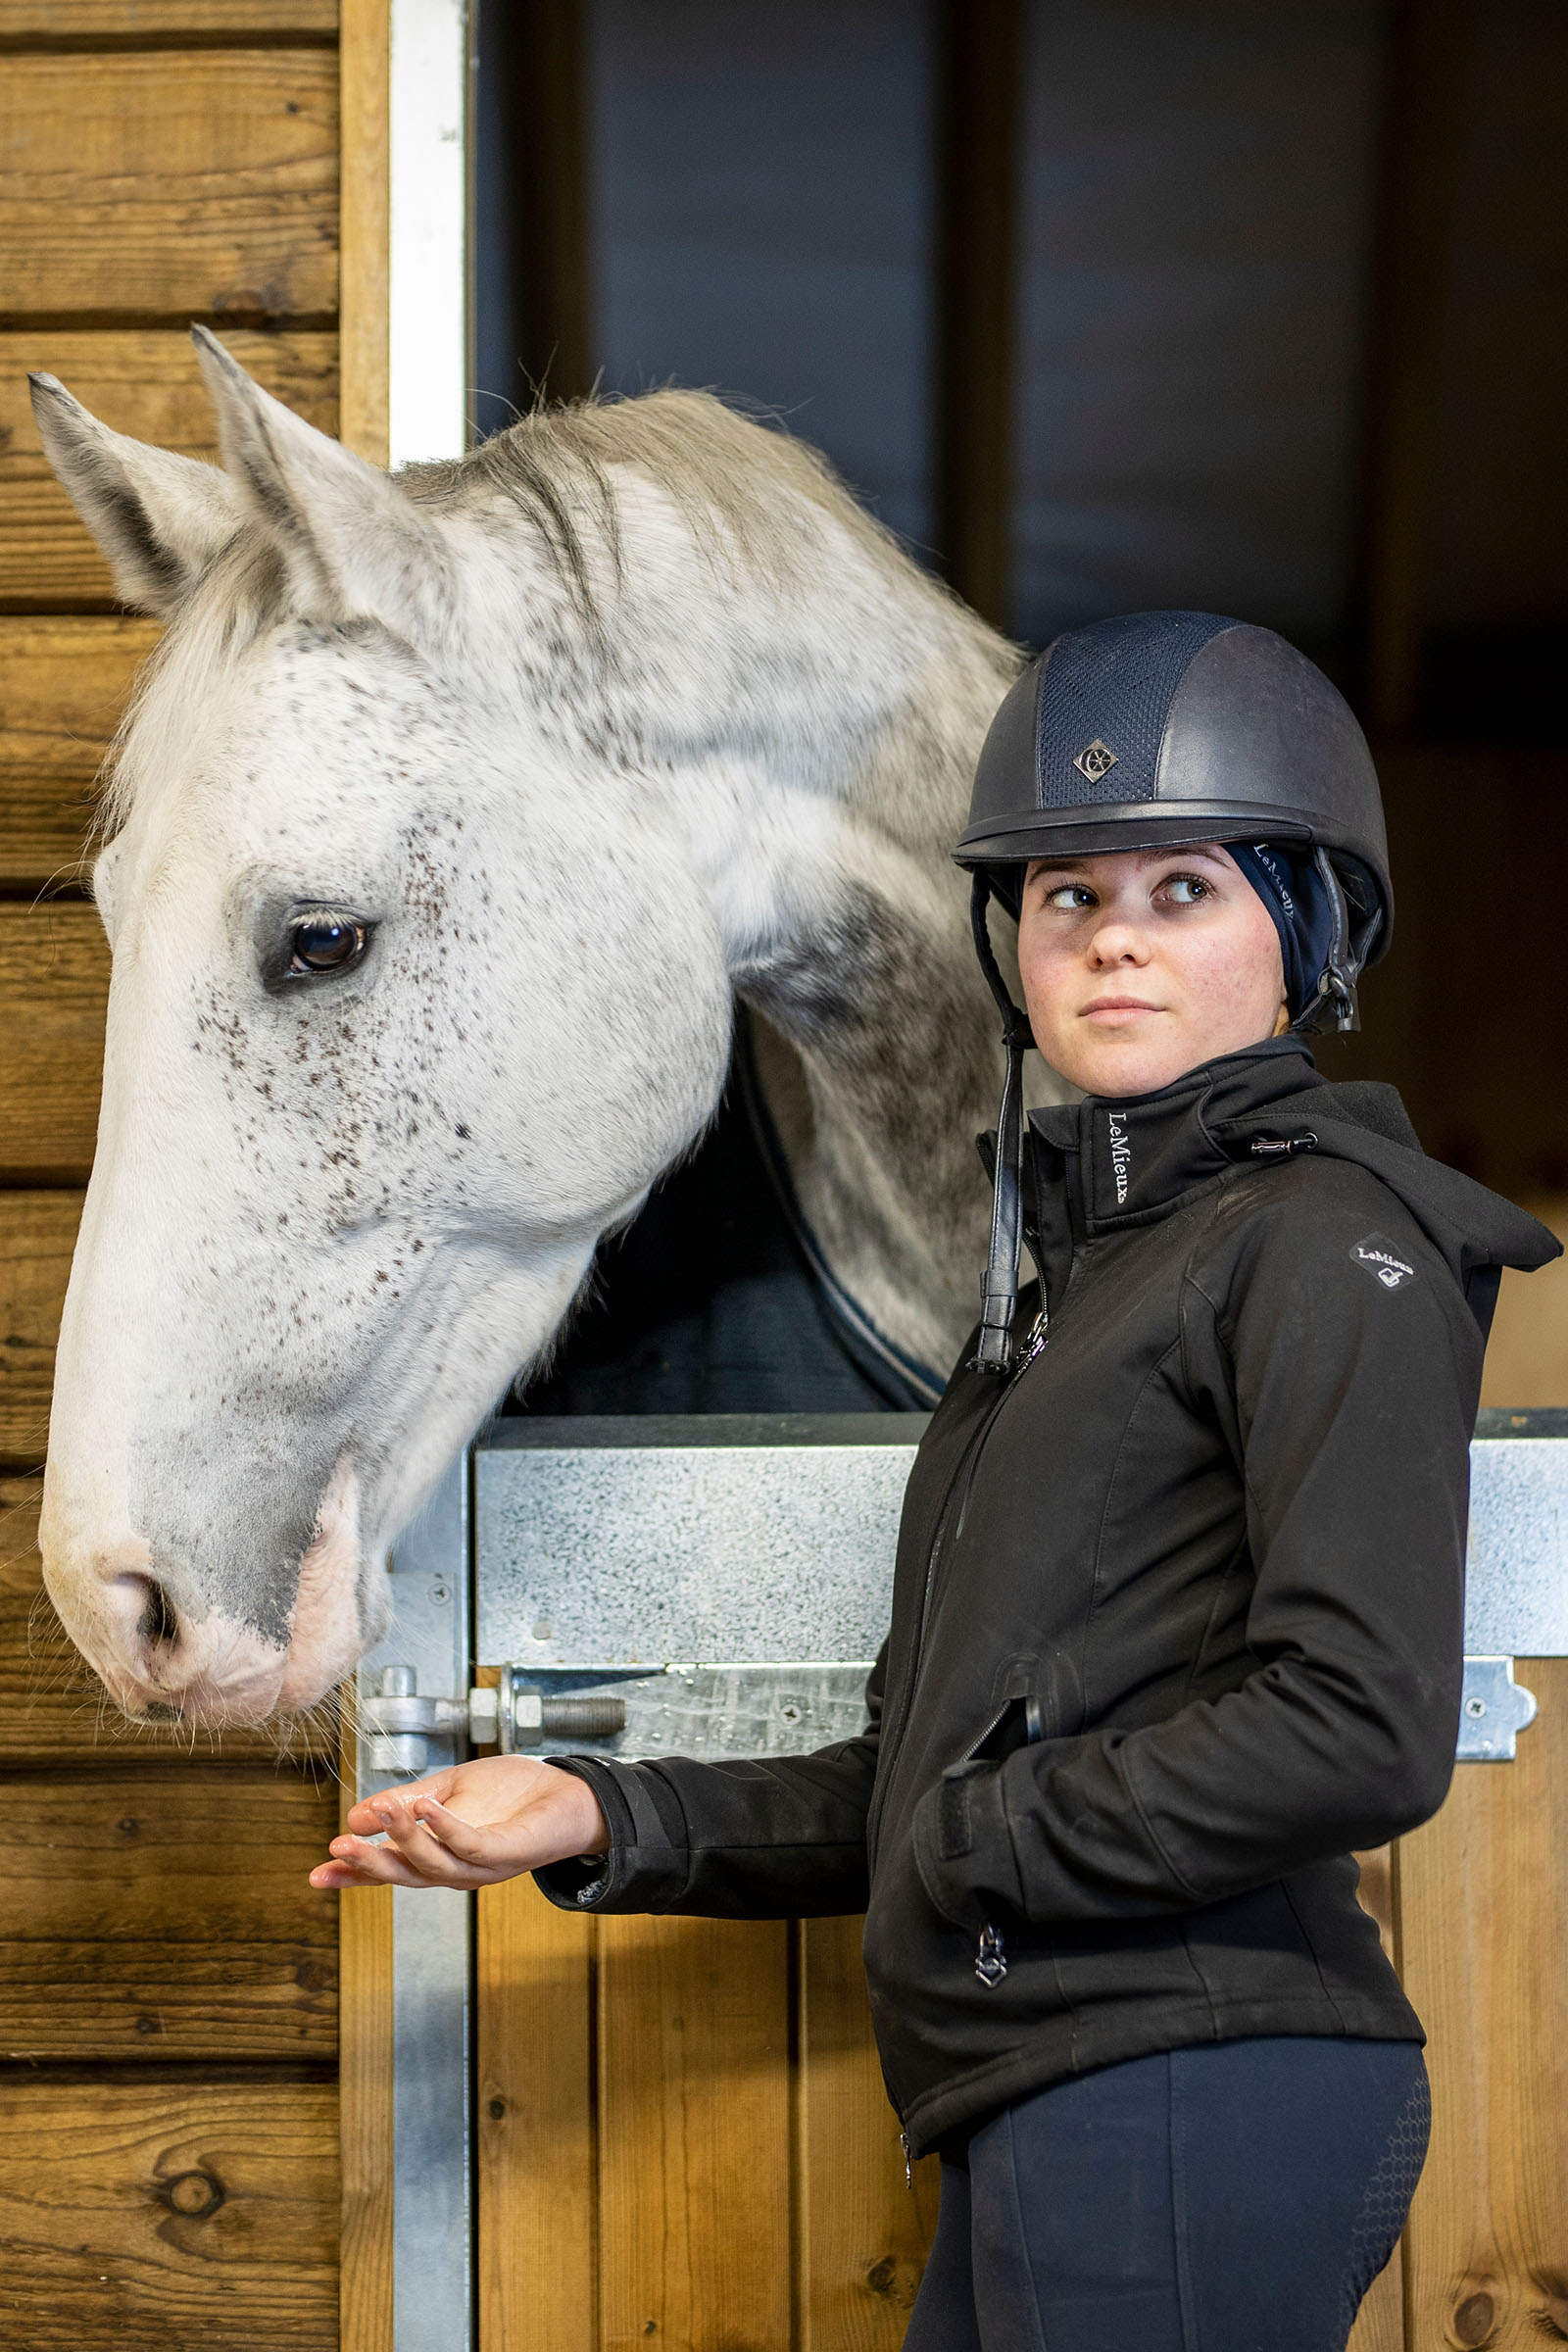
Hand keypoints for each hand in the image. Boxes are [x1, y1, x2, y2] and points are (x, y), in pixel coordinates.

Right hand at [309, 1755, 609, 1891]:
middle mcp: (457, 1869)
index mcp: (439, 1856)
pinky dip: (445, 1827)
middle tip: (338, 1847)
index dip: (354, 1874)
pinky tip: (426, 1806)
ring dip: (405, 1838)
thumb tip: (358, 1814)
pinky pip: (471, 1845)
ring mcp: (483, 1866)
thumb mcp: (450, 1789)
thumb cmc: (513, 1794)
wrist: (570, 1794)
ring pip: (434, 1863)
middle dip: (370, 1864)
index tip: (317, 1875)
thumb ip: (408, 1802)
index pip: (390, 1869)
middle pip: (406, 1875)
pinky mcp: (508, 1853)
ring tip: (380, 1812)